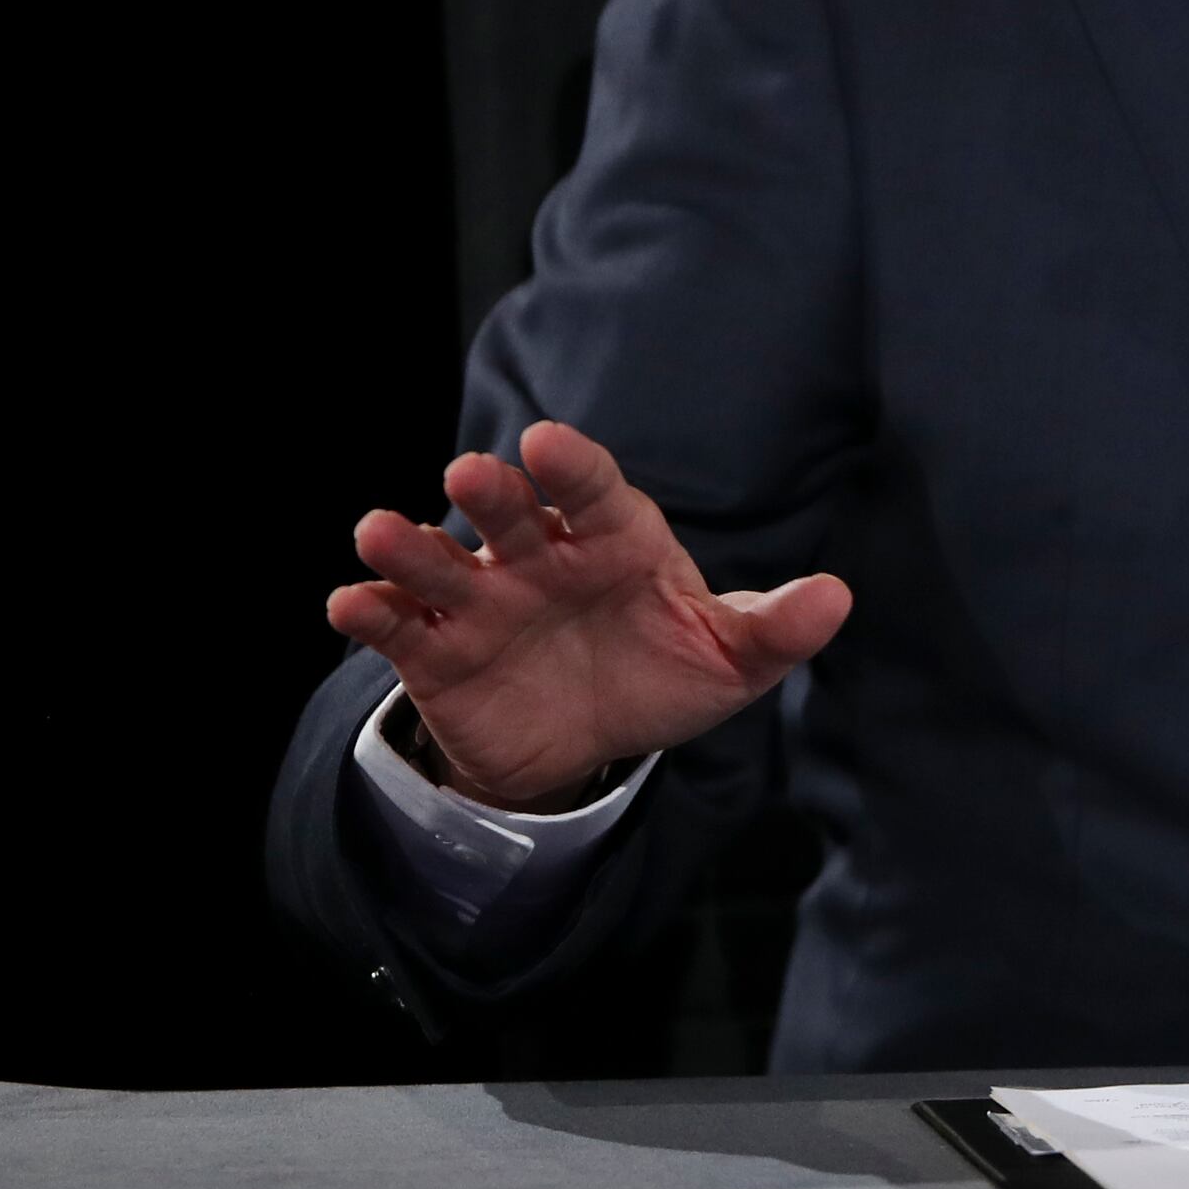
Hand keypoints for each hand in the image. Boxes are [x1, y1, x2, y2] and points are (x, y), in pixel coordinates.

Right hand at [325, 421, 852, 812]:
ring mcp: (484, 600)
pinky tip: (349, 603)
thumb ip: (776, 627)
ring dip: (409, 545)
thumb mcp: (728, 658)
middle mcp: (540, 556)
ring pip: (440, 562)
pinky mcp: (437, 652)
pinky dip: (373, 611)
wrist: (589, 744)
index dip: (572, 466)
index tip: (546, 444)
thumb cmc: (660, 672)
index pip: (594, 490)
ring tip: (379, 530)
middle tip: (469, 474)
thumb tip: (839, 598)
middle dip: (490, 494)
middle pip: (511, 514)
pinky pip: (400, 625)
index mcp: (613, 539)